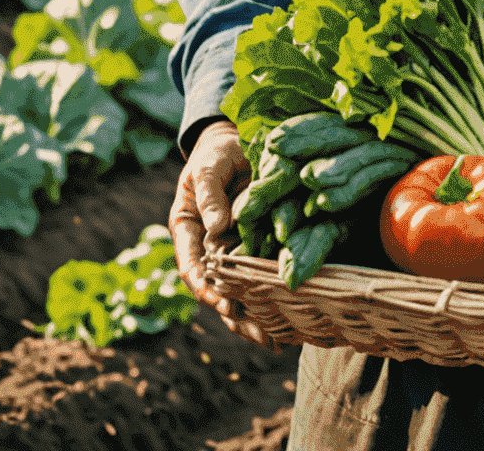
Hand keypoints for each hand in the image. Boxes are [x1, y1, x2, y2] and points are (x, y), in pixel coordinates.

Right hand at [169, 119, 278, 350]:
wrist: (239, 143)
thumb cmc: (216, 154)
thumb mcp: (208, 168)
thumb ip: (210, 195)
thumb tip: (217, 227)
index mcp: (189, 232)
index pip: (193, 268)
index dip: (207, 289)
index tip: (224, 305)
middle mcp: (210, 248)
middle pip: (219, 290)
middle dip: (237, 316)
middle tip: (260, 336)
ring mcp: (234, 249)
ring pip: (243, 290)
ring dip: (258, 316)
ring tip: (279, 340)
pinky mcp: (259, 244)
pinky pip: (264, 273)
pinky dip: (276, 294)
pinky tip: (294, 314)